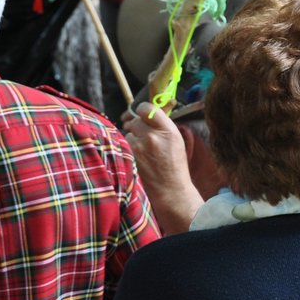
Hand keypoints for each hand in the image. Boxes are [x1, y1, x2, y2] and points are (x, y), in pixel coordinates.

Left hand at [121, 101, 200, 234]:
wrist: (171, 191)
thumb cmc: (174, 166)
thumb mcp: (176, 141)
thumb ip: (162, 125)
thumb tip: (146, 112)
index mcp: (168, 130)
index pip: (147, 108)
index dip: (142, 110)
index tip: (141, 114)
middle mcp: (153, 136)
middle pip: (135, 121)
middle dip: (137, 127)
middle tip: (144, 138)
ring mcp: (140, 147)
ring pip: (127, 133)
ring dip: (132, 139)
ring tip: (143, 152)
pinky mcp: (130, 158)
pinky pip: (123, 145)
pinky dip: (127, 150)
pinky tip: (137, 159)